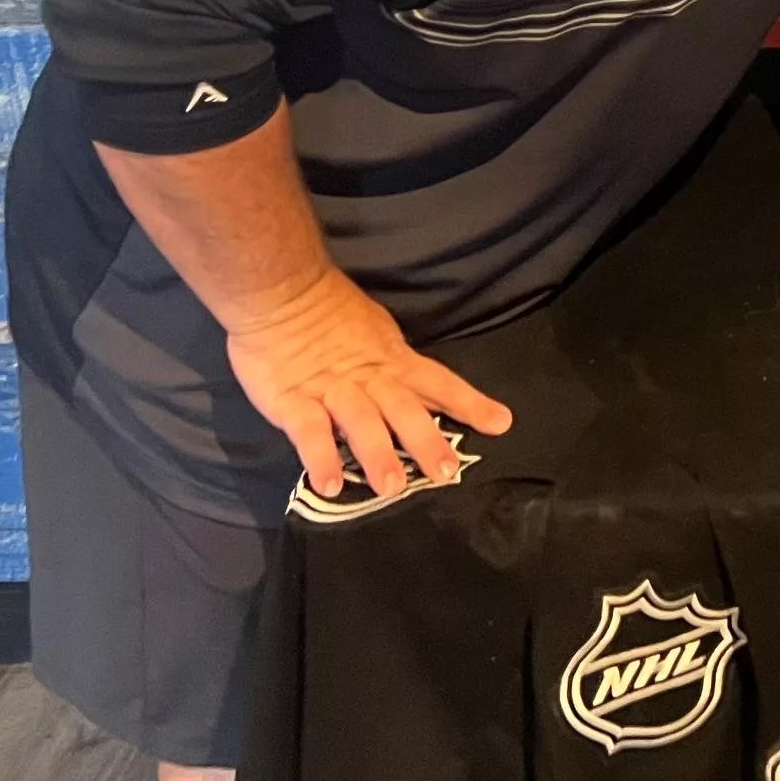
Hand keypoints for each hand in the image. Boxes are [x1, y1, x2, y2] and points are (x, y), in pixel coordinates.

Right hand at [226, 266, 514, 499]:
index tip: (501, 423)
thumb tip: (420, 391)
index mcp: (391, 360)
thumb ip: (393, 365)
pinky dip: (320, 457)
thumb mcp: (375, 333)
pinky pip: (309, 431)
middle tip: (446, 474)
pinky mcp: (292, 401)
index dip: (469, 402)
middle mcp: (368, 377)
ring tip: (392, 489)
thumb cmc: (327, 312)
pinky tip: (329, 484)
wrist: (278, 292)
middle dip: (426, 441)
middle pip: (404, 409)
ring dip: (378, 455)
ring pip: (361, 422)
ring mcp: (330, 390)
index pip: (438, 381)